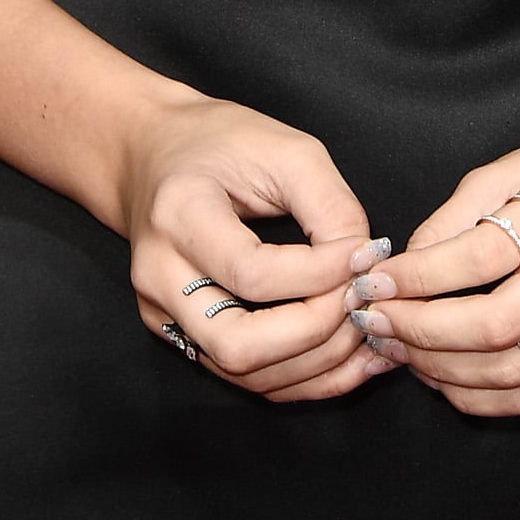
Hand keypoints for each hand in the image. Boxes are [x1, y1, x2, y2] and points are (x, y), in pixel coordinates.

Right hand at [118, 92, 395, 404]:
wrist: (153, 153)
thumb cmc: (220, 142)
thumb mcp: (286, 149)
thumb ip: (330, 206)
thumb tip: (365, 264)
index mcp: (179, 214)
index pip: (252, 273)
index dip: (320, 274)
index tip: (365, 254)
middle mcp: (159, 274)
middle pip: (238, 345)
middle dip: (316, 333)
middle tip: (361, 300)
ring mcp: (162, 312)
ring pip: (243, 373)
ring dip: (318, 363)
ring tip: (366, 330)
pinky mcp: (178, 334)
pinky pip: (244, 377)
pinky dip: (303, 376)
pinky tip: (347, 355)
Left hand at [343, 119, 519, 417]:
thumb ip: (463, 211)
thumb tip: (405, 266)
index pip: (483, 256)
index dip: (419, 277)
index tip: (375, 282)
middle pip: (498, 325)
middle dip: (423, 333)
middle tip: (375, 323)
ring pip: (516, 370)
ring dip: (444, 370)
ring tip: (400, 352)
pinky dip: (484, 398)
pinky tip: (445, 379)